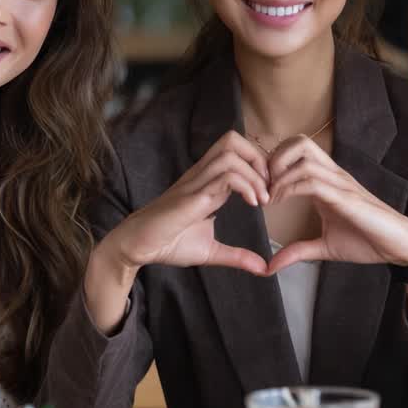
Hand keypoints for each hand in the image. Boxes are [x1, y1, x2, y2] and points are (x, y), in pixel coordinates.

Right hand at [102, 131, 271, 276]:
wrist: (139, 247)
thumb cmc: (169, 244)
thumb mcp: (211, 251)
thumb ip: (237, 256)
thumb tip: (264, 268)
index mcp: (208, 182)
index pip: (236, 151)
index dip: (259, 165)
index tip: (269, 193)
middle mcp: (202, 176)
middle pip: (233, 140)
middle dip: (259, 158)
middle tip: (268, 187)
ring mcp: (196, 183)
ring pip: (230, 153)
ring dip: (255, 173)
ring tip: (262, 198)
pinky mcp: (192, 196)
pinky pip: (224, 176)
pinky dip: (245, 185)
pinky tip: (252, 204)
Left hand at [264, 134, 407, 274]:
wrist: (399, 246)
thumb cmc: (368, 241)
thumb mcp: (325, 248)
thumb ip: (298, 251)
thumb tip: (271, 266)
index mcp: (327, 181)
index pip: (296, 152)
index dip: (273, 165)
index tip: (260, 189)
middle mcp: (333, 175)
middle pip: (299, 141)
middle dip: (274, 159)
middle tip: (263, 185)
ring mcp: (340, 183)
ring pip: (304, 156)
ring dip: (279, 174)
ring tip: (269, 196)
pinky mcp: (346, 197)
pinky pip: (313, 181)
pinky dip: (290, 188)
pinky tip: (280, 203)